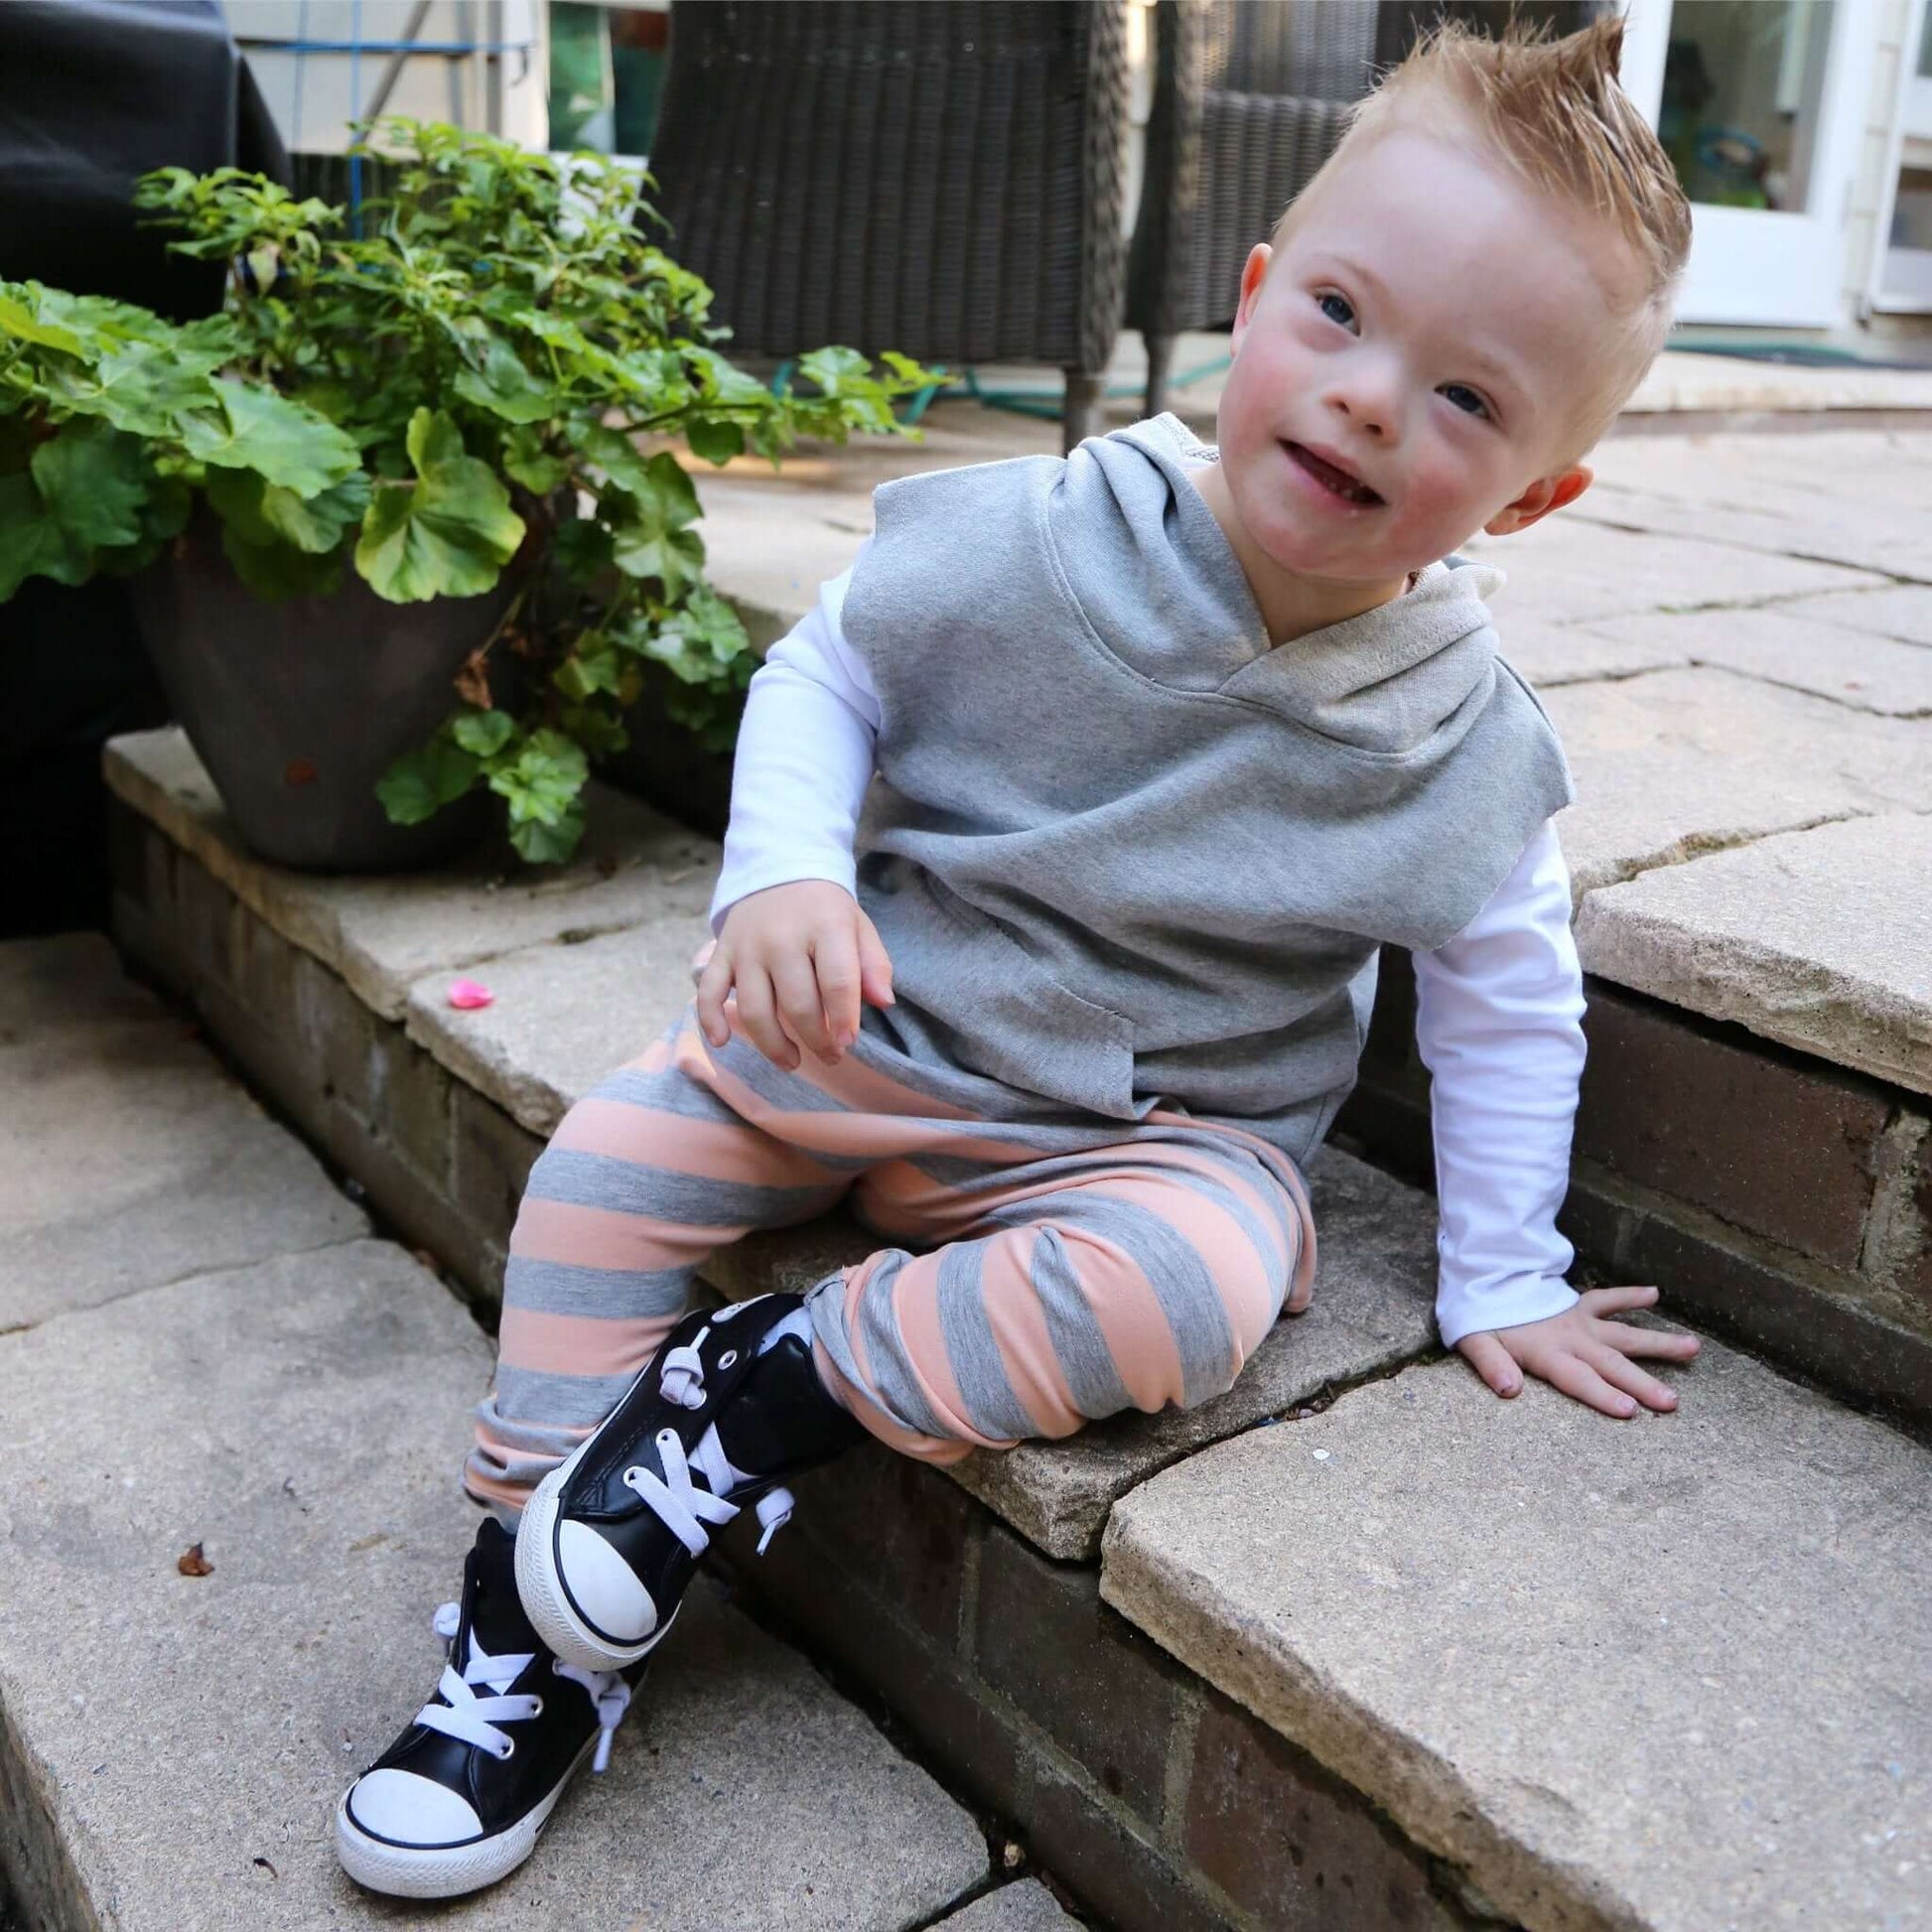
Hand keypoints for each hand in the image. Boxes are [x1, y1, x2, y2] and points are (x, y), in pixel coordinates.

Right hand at [695, 880, 893, 1070]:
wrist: (779, 869)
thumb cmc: (824, 910)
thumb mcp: (858, 927)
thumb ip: (874, 965)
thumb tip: (883, 1003)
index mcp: (824, 927)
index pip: (837, 980)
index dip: (843, 1018)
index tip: (848, 1043)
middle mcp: (782, 938)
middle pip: (797, 1003)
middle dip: (816, 1039)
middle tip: (831, 1055)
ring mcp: (747, 947)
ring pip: (754, 1009)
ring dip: (773, 1045)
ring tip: (792, 1062)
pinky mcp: (721, 953)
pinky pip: (709, 991)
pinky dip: (709, 1019)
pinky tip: (722, 1042)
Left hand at [1456, 1285, 1699, 1418]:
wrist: (1483, 1279)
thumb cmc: (1481, 1317)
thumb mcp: (1474, 1342)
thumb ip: (1492, 1366)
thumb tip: (1509, 1389)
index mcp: (1546, 1352)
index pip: (1577, 1378)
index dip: (1601, 1395)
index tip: (1630, 1410)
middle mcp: (1571, 1338)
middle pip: (1610, 1364)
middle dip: (1641, 1383)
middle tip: (1672, 1402)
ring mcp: (1580, 1321)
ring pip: (1624, 1333)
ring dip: (1657, 1342)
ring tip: (1693, 1348)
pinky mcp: (1580, 1305)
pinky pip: (1608, 1298)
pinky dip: (1630, 1295)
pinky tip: (1654, 1294)